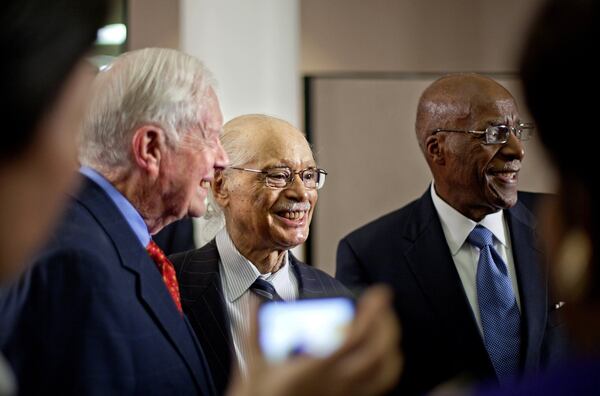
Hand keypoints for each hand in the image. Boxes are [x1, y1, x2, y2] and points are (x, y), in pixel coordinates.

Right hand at [226, 285, 402, 395]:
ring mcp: (344, 395)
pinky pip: (378, 385)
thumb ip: (256, 328)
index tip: (379, 294)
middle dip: (386, 324)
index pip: (354, 337)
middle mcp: (335, 384)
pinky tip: (381, 352)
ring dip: (389, 344)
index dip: (372, 313)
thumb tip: (256, 300)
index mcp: (314, 369)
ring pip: (384, 372)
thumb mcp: (254, 363)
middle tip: (382, 305)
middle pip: (377, 353)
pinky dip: (387, 365)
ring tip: (384, 325)